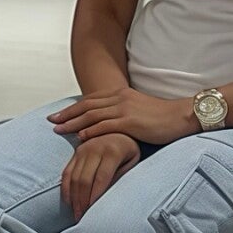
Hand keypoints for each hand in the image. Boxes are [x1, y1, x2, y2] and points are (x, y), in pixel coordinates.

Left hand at [50, 88, 195, 146]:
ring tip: (59, 131)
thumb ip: (122, 112)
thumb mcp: (138, 109)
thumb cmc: (162, 117)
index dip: (72, 108)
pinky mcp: (130, 122)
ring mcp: (124, 109)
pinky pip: (105, 126)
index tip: (58, 115)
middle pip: (86, 106)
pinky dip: (90, 132)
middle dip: (67, 114)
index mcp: (120, 94)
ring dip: (73, 123)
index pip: (90, 100)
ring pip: (91, 115)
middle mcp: (119, 98)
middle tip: (51, 122)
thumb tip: (108, 122)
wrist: (181, 116)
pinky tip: (80, 139)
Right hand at [61, 133, 140, 219]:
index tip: (93, 211)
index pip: (101, 178)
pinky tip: (69, 200)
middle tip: (82, 216)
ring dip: (73, 197)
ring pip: (74, 177)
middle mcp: (95, 148)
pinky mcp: (76, 152)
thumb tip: (107, 197)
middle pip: (85, 179)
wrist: (120, 129)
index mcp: (112, 151)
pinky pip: (67, 172)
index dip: (95, 196)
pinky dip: (66, 188)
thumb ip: (120, 177)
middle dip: (82, 201)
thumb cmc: (129, 149)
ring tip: (76, 212)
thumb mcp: (132, 161)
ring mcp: (83, 149)